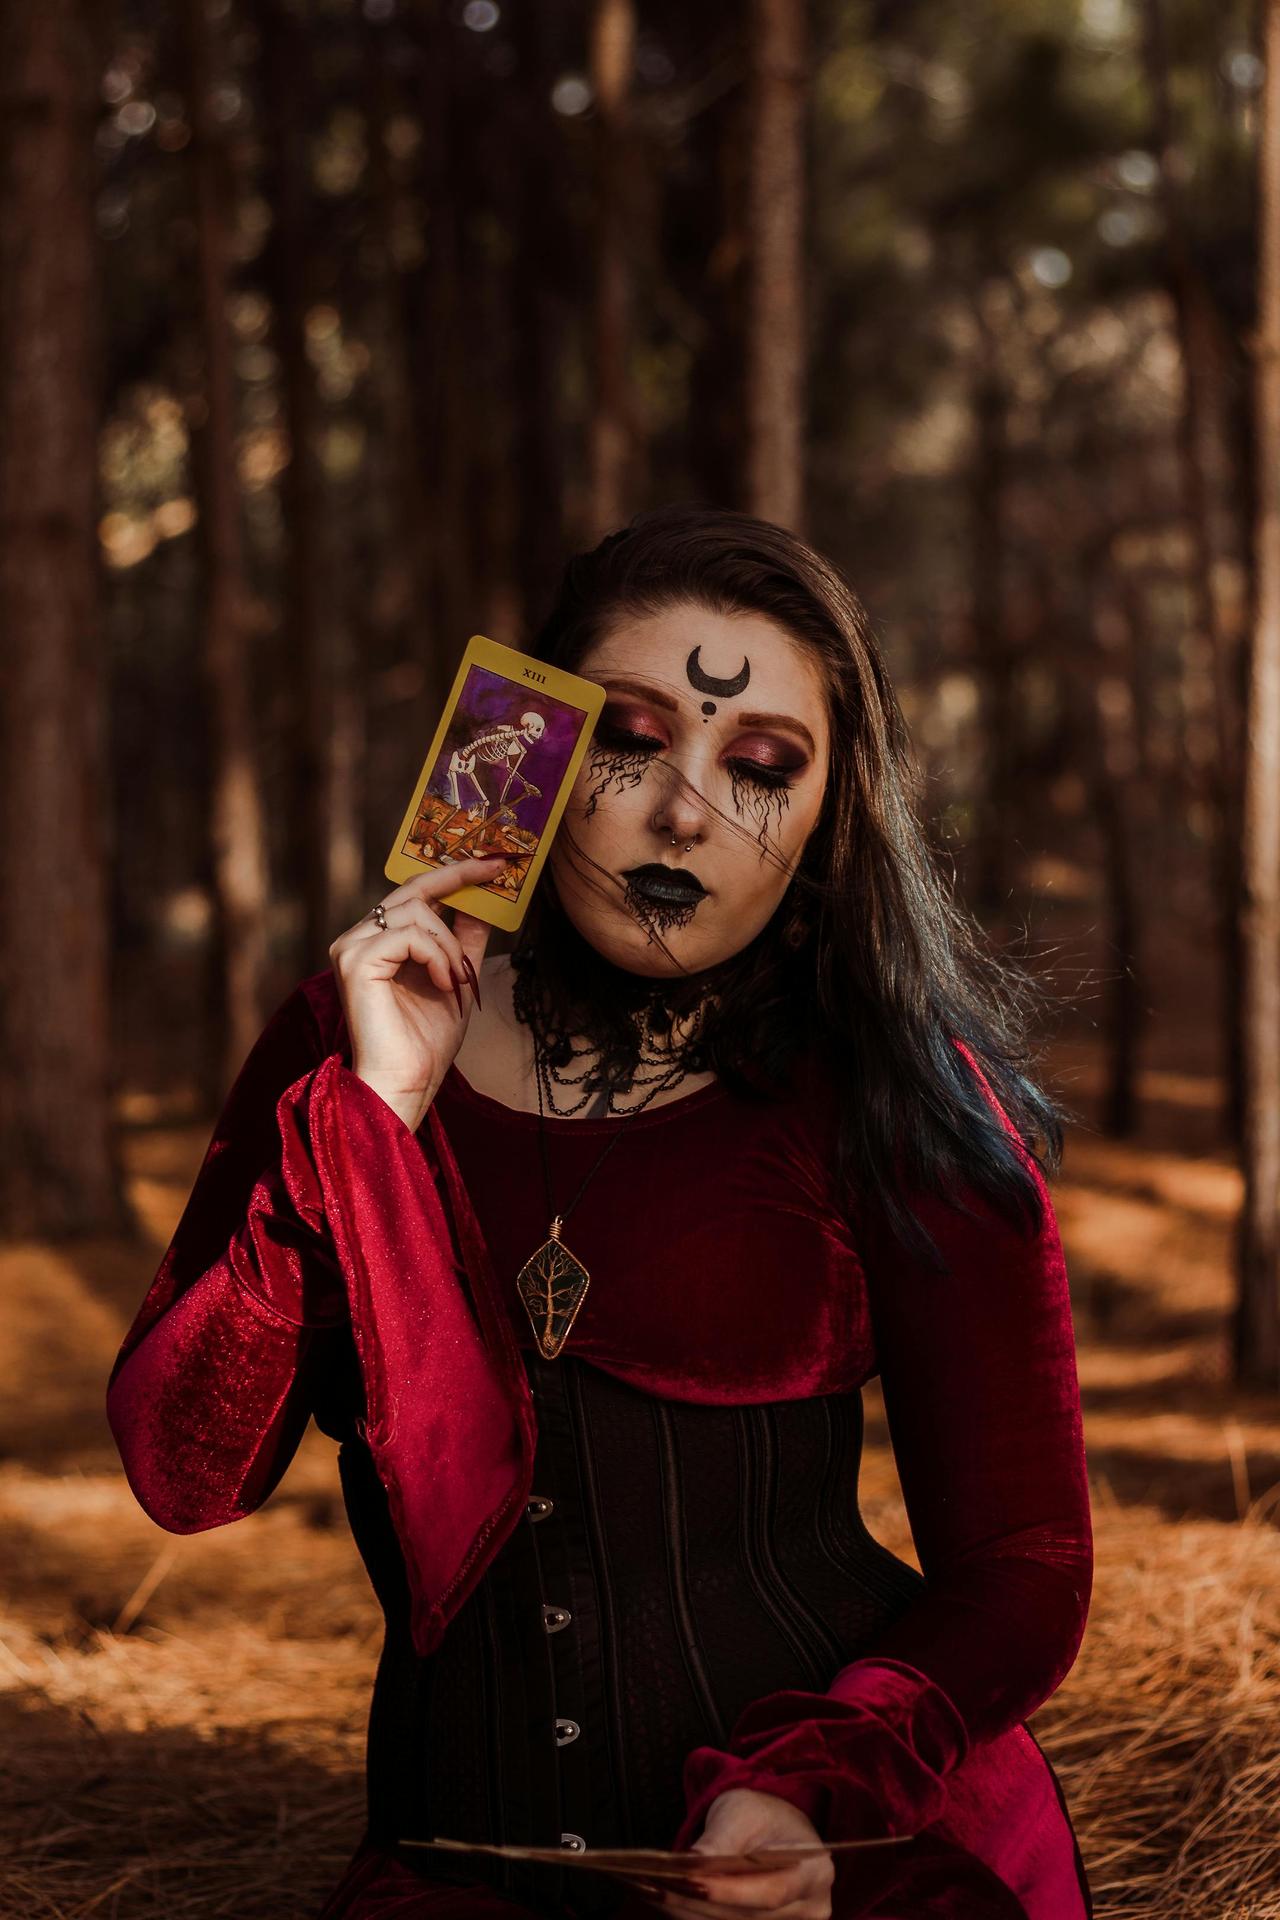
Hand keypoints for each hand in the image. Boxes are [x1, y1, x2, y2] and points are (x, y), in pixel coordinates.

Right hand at [328, 854, 508, 1130]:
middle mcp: (358, 939)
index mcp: (378, 942)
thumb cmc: (425, 1043)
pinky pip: (408, 934)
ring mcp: (352, 947)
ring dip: (450, 944)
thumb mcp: (456, 979)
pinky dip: (436, 956)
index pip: (415, 894)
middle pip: (413, 890)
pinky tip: (443, 983)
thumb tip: (483, 904)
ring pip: (416, 912)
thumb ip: (465, 942)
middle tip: (496, 868)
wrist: (406, 1083)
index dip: (453, 873)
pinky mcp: (355, 961)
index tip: (493, 862)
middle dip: (459, 877)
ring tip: (456, 979)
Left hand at [657, 1788, 832, 1918]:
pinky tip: (671, 1903)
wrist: (775, 1828)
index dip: (728, 1892)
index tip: (689, 1882)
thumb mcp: (742, 1813)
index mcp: (815, 1872)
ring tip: (656, 1893)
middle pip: (748, 1916)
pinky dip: (697, 1917)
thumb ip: (720, 1841)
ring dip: (691, 1914)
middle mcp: (810, 1908)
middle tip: (658, 1887)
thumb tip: (689, 1863)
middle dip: (698, 1904)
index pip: (769, 1893)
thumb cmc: (762, 1815)